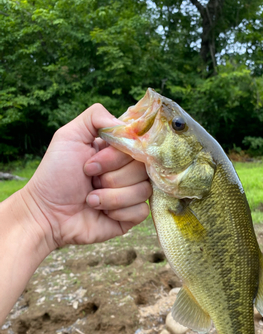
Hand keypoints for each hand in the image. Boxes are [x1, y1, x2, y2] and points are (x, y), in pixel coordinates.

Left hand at [23, 103, 151, 249]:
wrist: (47, 214)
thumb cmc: (55, 175)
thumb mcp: (69, 136)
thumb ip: (95, 117)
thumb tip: (126, 126)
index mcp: (117, 151)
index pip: (138, 146)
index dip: (116, 156)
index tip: (90, 164)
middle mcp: (127, 171)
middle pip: (142, 168)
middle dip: (111, 177)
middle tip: (89, 180)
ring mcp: (131, 194)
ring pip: (143, 190)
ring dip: (111, 196)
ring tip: (91, 199)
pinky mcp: (131, 217)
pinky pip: (141, 210)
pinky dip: (118, 212)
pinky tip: (102, 213)